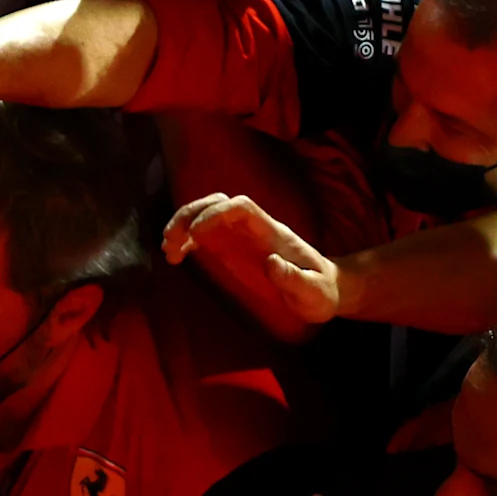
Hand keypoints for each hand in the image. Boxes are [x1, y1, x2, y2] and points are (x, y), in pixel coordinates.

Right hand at [163, 192, 342, 334]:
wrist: (327, 290)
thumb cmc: (322, 292)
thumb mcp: (314, 293)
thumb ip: (295, 279)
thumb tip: (271, 262)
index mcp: (273, 232)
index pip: (241, 207)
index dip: (216, 213)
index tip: (197, 235)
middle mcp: (256, 228)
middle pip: (219, 203)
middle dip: (191, 215)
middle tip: (170, 240)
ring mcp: (245, 236)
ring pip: (210, 215)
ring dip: (185, 225)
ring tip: (169, 249)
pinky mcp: (238, 248)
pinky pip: (209, 234)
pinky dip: (189, 240)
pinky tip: (178, 256)